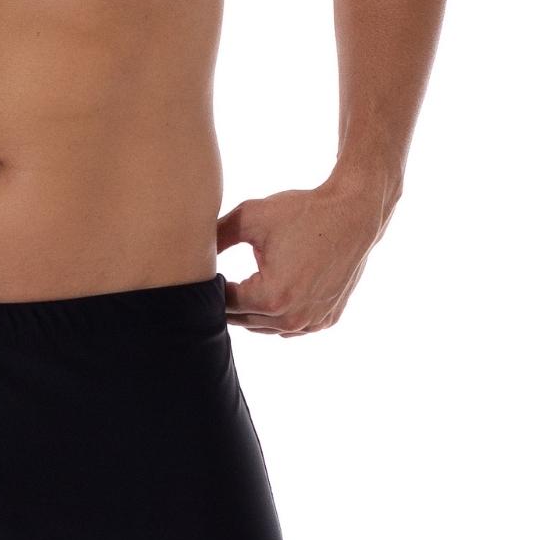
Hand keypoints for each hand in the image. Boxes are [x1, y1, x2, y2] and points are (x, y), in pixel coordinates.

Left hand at [215, 177, 390, 335]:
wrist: (353, 213)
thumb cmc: (301, 212)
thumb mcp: (250, 217)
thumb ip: (215, 237)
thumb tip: (187, 251)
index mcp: (270, 298)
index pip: (224, 303)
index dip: (211, 285)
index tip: (204, 270)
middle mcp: (292, 319)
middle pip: (242, 319)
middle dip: (229, 301)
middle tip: (219, 279)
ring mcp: (312, 323)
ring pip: (265, 327)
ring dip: (252, 310)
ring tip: (242, 285)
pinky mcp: (326, 320)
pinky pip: (290, 326)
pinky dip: (277, 314)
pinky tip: (270, 292)